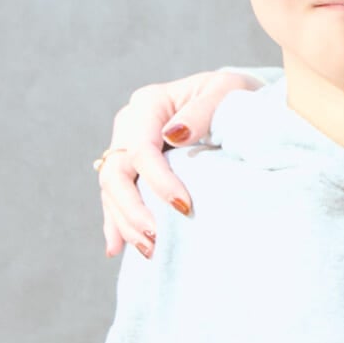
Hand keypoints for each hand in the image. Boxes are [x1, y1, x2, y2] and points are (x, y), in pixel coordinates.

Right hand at [97, 69, 257, 256]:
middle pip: (116, 172)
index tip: (184, 206)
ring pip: (111, 190)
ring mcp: (126, 146)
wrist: (232, 99)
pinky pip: (115, 197)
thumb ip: (201, 111)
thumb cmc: (231, 95)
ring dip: (125, 223)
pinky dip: (116, 222)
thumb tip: (174, 134)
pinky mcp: (131, 166)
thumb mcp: (224, 92)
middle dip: (133, 209)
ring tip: (148, 250)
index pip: (141, 148)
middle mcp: (130, 124)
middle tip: (157, 238)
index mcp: (149, 103)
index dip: (158, 181)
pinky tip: (116, 248)